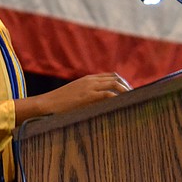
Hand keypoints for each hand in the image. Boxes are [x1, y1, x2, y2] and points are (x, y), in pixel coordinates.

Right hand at [14, 72, 129, 124]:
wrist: (46, 104)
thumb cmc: (58, 104)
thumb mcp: (74, 96)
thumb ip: (87, 96)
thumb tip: (99, 105)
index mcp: (87, 79)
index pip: (110, 75)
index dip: (122, 82)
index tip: (129, 92)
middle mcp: (90, 80)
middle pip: (115, 77)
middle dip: (127, 86)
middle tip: (135, 97)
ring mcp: (89, 87)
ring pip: (114, 83)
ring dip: (125, 91)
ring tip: (133, 101)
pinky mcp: (88, 96)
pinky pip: (108, 94)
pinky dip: (118, 98)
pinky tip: (123, 104)